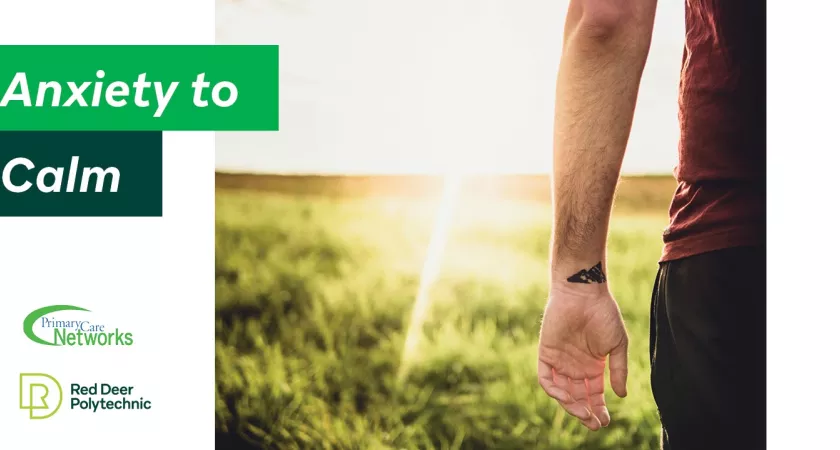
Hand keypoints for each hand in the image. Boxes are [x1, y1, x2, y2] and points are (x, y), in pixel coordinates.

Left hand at [537, 282, 628, 430]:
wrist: (583, 294)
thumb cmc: (603, 315)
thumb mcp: (617, 345)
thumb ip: (618, 370)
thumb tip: (622, 395)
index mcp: (593, 366)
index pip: (594, 395)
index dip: (598, 409)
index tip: (604, 422)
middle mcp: (575, 367)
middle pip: (578, 397)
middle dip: (585, 412)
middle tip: (593, 423)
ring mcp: (560, 361)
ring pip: (562, 392)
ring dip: (571, 406)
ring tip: (583, 413)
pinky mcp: (546, 354)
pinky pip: (546, 378)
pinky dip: (554, 390)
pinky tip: (567, 397)